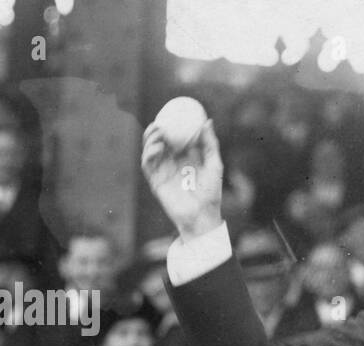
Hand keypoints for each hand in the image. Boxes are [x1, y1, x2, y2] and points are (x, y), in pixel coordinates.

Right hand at [140, 118, 223, 239]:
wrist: (202, 215)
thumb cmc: (211, 193)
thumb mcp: (214, 165)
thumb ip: (210, 144)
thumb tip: (208, 121)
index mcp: (185, 158)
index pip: (175, 138)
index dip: (171, 125)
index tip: (172, 112)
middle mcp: (172, 163)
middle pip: (159, 142)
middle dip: (156, 129)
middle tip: (160, 120)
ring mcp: (162, 172)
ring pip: (150, 151)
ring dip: (150, 139)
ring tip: (157, 131)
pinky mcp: (155, 182)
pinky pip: (148, 165)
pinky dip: (149, 154)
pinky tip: (157, 146)